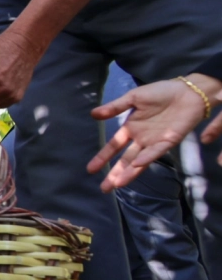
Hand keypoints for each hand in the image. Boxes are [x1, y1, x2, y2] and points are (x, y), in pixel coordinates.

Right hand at [88, 74, 221, 190]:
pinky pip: (156, 152)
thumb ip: (115, 107)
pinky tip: (136, 164)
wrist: (187, 92)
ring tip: (117, 184)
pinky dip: (146, 158)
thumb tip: (93, 114)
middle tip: (104, 188)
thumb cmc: (161, 92)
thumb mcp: (134, 97)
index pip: (114, 146)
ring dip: (129, 173)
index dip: (103, 158)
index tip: (91, 170)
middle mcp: (141, 139)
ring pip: (139, 161)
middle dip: (114, 173)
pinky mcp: (169, 141)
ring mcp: (154, 142)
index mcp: (131, 128)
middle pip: (125, 160)